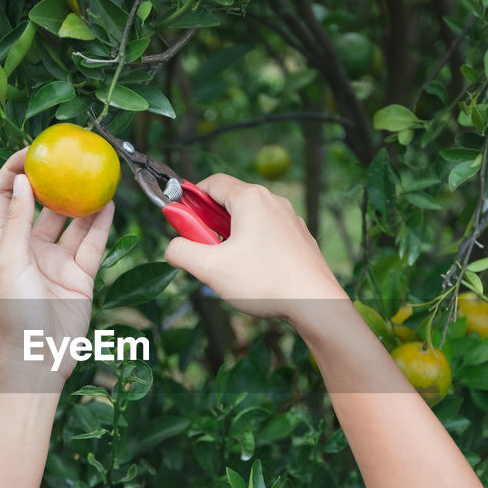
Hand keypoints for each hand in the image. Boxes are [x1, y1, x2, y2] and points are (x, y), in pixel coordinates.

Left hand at [0, 148, 114, 378]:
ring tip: (97, 175)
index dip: (15, 170)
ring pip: (72, 222)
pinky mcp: (81, 275)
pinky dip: (102, 224)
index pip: (6, 196)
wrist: (39, 357)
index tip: (32, 151)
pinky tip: (110, 204)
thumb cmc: (14, 314)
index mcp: (4, 242)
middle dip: (54, 180)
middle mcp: (30, 247)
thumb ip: (18, 221)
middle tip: (70, 156)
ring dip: (83, 200)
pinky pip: (93, 243)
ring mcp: (57, 261)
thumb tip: (23, 180)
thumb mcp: (10, 262)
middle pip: (42, 204)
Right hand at [164, 174, 345, 325]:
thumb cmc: (266, 282)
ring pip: (248, 219)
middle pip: (229, 201)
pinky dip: (251, 246)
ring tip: (228, 267)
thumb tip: (172, 248)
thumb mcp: (210, 268)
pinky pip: (266, 233)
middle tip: (203, 250)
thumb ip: (181, 252)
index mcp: (250, 199)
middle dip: (209, 224)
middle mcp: (272, 201)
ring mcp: (289, 219)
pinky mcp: (298, 238)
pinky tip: (253, 273)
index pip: (211, 184)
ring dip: (230, 237)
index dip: (191, 202)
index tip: (183, 224)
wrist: (315, 303)